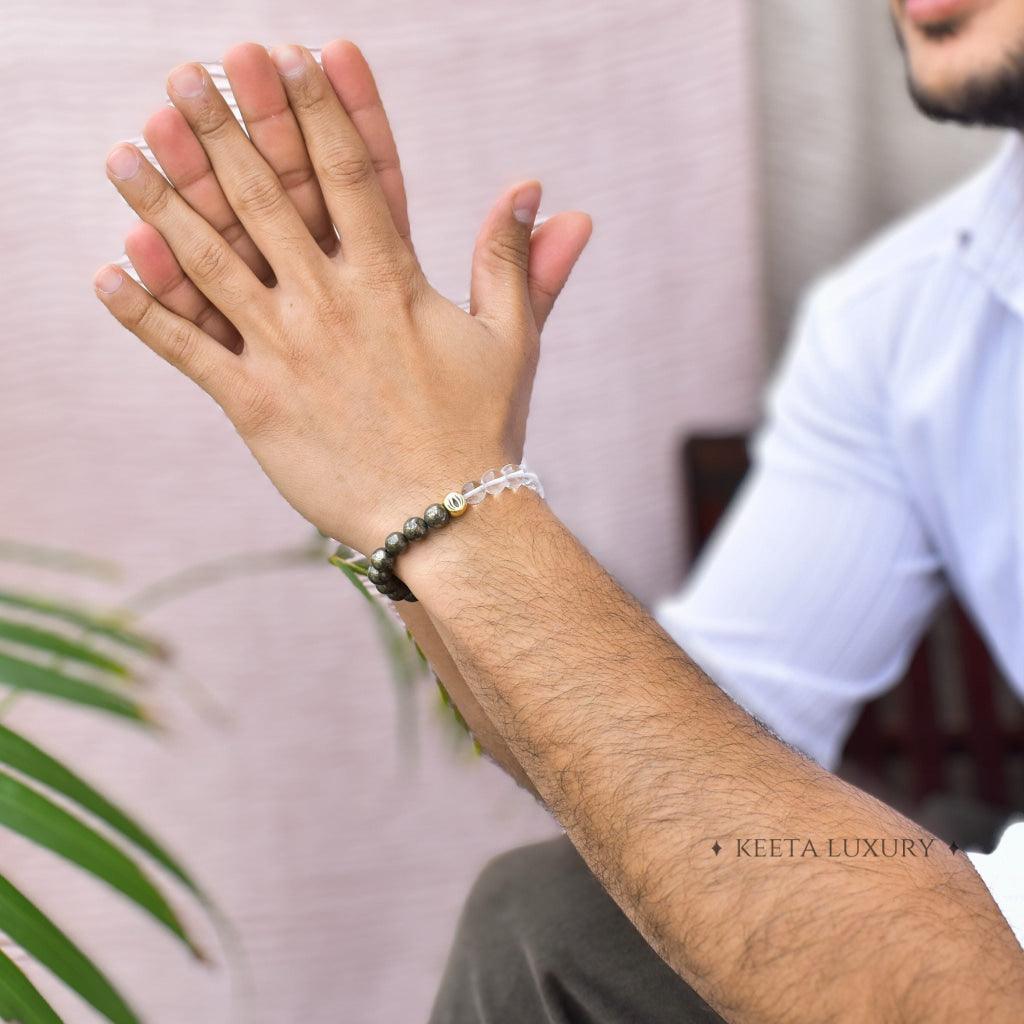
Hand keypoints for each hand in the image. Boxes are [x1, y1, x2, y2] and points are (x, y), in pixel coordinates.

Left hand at [94, 40, 590, 554]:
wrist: (447, 520)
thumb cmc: (481, 429)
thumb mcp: (512, 338)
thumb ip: (513, 259)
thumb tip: (533, 187)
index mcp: (392, 282)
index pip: (352, 174)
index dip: (320, 107)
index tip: (291, 54)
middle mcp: (331, 306)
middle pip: (268, 199)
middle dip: (225, 129)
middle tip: (186, 74)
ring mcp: (287, 354)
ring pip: (211, 264)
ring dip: (162, 204)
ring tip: (123, 151)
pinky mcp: (255, 405)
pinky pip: (189, 352)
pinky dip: (145, 313)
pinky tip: (103, 272)